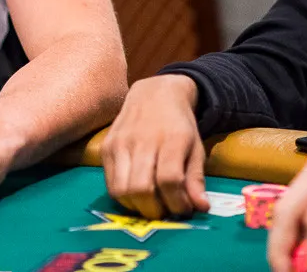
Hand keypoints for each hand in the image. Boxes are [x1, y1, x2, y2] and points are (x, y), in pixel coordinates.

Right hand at [102, 75, 208, 219]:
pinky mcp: (106, 148)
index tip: (184, 209)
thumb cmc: (178, 125)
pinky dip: (123, 196)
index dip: (177, 203)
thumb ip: (196, 178)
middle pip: (142, 189)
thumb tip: (200, 208)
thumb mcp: (196, 148)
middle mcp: (141, 140)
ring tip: (150, 205)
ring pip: (122, 189)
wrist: (153, 94)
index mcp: (170, 139)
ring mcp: (120, 143)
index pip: (170, 180)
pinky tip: (136, 194)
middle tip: (166, 212)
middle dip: (155, 211)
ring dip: (137, 207)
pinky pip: (110, 182)